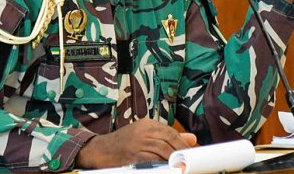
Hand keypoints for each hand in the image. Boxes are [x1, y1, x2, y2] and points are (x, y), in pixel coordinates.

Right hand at [75, 118, 197, 167]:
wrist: (99, 150)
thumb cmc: (123, 143)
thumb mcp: (144, 134)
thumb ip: (167, 136)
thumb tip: (192, 139)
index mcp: (147, 124)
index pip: (171, 132)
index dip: (184, 143)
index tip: (194, 153)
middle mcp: (143, 131)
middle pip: (169, 140)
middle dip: (182, 152)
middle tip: (190, 162)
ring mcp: (137, 143)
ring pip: (162, 151)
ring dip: (173, 160)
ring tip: (181, 166)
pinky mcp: (132, 156)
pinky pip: (151, 161)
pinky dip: (161, 165)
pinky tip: (167, 168)